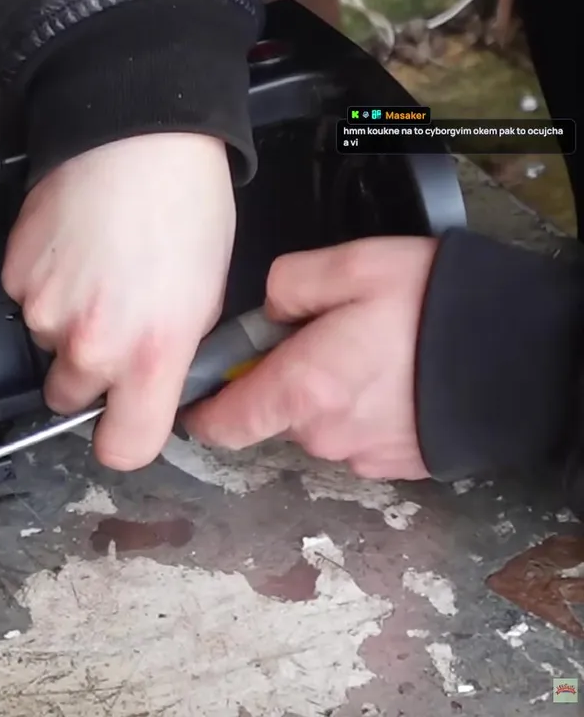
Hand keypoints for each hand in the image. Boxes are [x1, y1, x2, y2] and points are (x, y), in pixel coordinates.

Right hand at [3, 132, 235, 469]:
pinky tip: (75, 251)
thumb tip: (157, 378)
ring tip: (99, 271)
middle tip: (113, 327)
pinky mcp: (14, 278)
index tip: (129, 421)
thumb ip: (176, 352)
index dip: (125, 437)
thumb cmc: (185, 203)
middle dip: (87, 375)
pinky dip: (45, 285)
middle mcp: (91, 345)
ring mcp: (44, 312)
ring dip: (65, 323)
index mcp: (151, 355)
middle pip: (70, 399)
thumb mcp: (209, 295)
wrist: (134, 135)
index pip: (123, 449)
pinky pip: (25, 302)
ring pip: (46, 345)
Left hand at [183, 237, 437, 478]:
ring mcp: (364, 456)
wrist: (528, 353)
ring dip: (332, 395)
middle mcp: (326, 434)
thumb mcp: (353, 265)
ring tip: (378, 352)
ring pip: (322, 425)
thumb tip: (266, 310)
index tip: (203, 392)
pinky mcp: (400, 466)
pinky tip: (401, 379)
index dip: (205, 408)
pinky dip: (369, 411)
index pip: (223, 424)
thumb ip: (288, 285)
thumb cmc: (439, 307)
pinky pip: (361, 437)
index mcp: (303, 389)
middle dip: (288, 379)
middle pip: (277, 414)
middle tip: (328, 335)